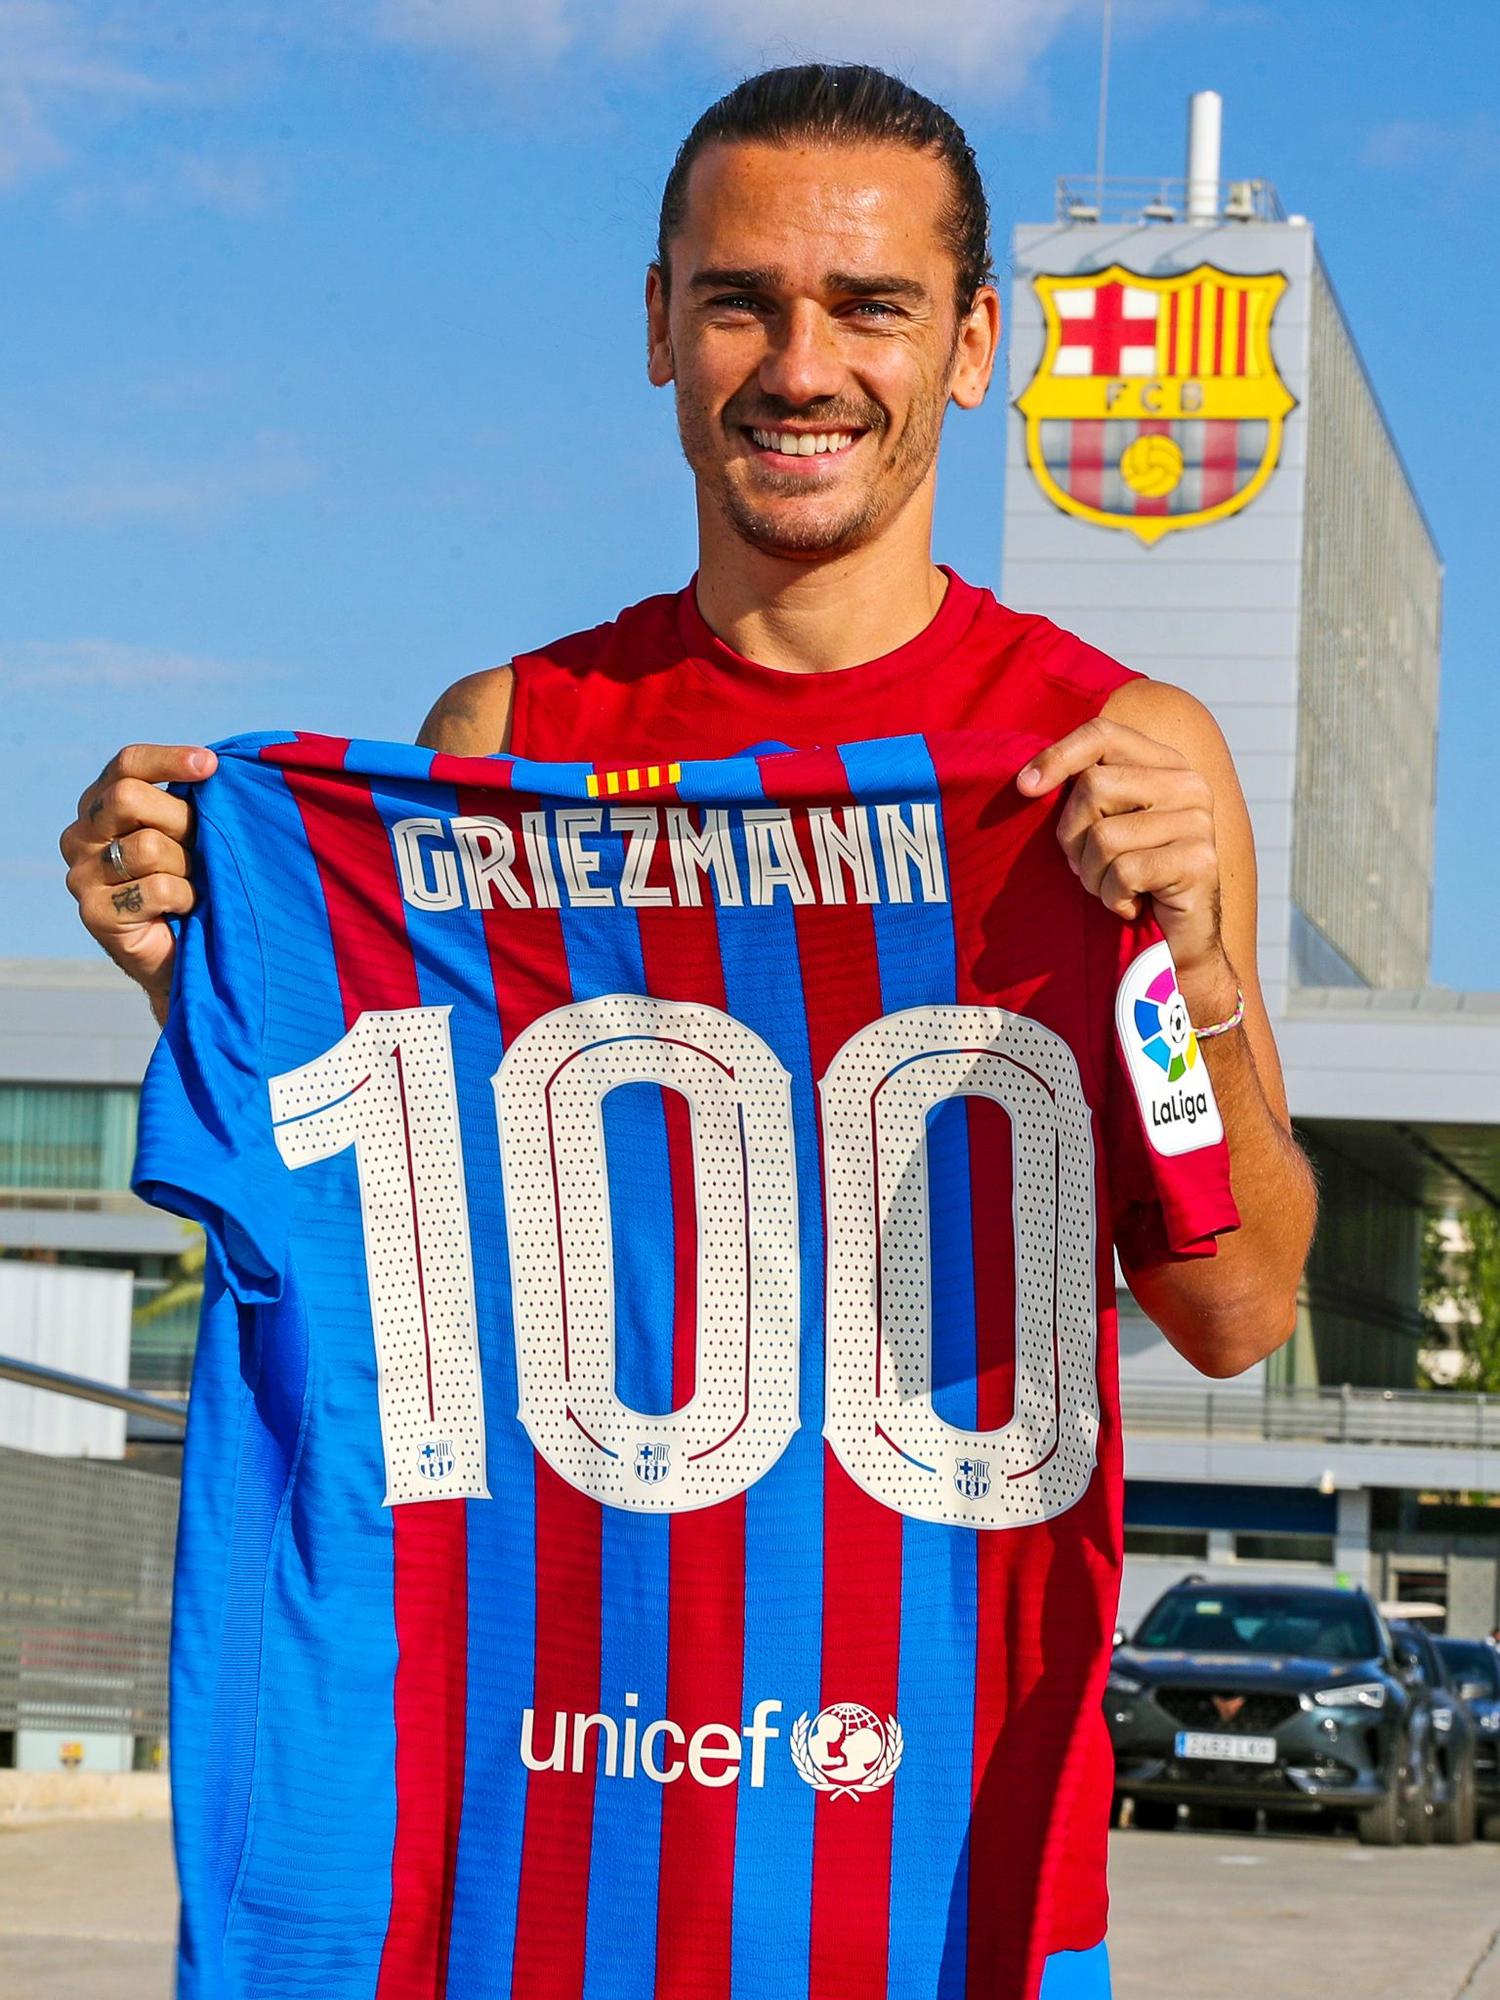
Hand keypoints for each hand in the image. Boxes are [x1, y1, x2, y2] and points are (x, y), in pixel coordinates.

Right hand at [59, 745, 216, 1023]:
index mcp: (101, 804)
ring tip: (192, 883)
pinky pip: (156, 888)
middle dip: (180, 819)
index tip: (211, 765)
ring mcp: (81, 876)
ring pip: (148, 846)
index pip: (126, 765)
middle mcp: (81, 835)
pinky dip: (185, 897)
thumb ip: (192, 800)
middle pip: (128, 798)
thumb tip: (214, 764)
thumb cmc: (195, 882)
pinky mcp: (95, 913)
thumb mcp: (192, 832)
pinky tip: (185, 907)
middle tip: (201, 846)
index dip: (168, 760)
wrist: (189, 954)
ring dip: (187, 865)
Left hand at [1016, 717, 1223, 980]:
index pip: (1102, 735)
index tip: (1024, 788)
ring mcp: (1197, 821)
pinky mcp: (1199, 861)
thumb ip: (1083, 793)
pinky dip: (1112, 898)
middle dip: (1072, 837)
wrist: (1177, 941)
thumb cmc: (1131, 879)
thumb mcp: (1105, 825)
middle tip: (1085, 866)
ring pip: (1103, 836)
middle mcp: (1188, 784)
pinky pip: (1124, 872)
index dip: (1057, 756)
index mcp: (1165, 764)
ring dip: (1092, 875)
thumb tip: (1027, 783)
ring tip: (1111, 888)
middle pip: (1093, 787)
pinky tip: (1130, 906)